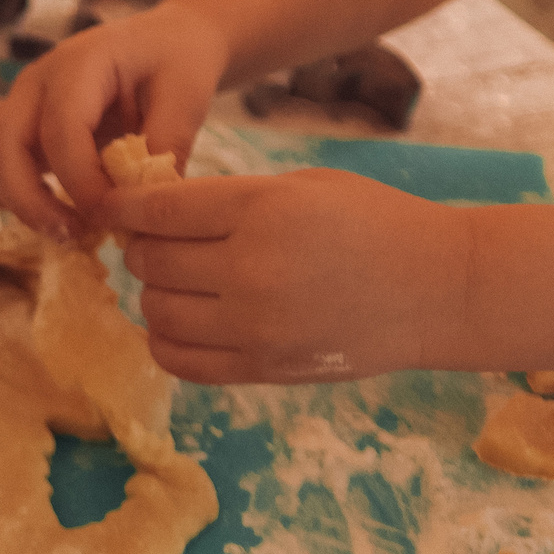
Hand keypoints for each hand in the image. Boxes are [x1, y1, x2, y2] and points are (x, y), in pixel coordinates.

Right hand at [0, 3, 229, 237]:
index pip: (60, 131)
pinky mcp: (11, 123)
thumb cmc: (176, 62)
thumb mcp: (188, 97)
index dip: (81, 183)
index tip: (111, 217)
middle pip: (0, 147)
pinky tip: (45, 205)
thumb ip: (165, 147)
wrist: (162, 41)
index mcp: (79, 64)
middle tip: (76, 234)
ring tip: (57, 222)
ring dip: (7, 199)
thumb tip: (142, 204)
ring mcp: (16, 102)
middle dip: (31, 202)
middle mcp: (34, 81)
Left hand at [102, 169, 466, 382]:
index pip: (159, 209)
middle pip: (150, 262)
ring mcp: (254, 325)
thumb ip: (228, 198)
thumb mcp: (302, 186)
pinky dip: (166, 339)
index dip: (125, 207)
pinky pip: (177, 359)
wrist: (438, 288)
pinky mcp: (260, 366)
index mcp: (262, 210)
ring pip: (156, 311)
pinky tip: (184, 321)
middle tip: (157, 244)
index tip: (115, 207)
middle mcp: (251, 268)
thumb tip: (149, 209)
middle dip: (143, 249)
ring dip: (155, 294)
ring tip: (179, 282)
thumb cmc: (371, 222)